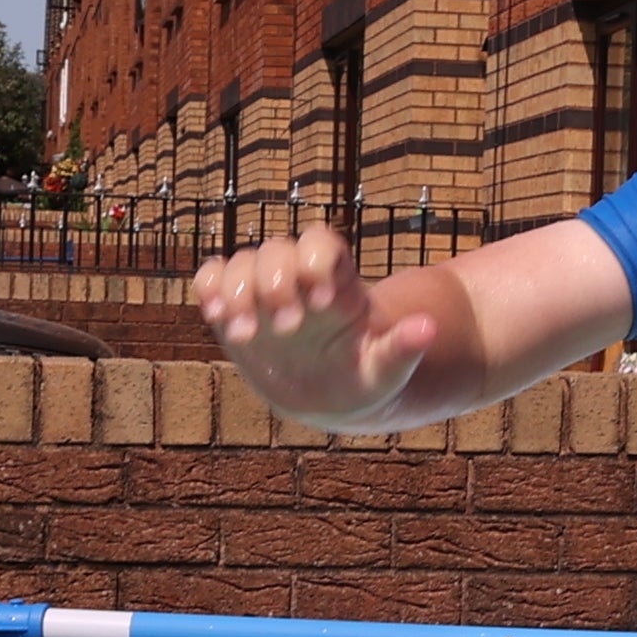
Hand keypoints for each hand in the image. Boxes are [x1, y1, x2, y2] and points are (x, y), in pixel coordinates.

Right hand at [191, 224, 435, 427]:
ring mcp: (265, 290)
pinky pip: (213, 280)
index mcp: (337, 282)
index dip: (317, 263)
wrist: (332, 392)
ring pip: (242, 263)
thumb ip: (402, 348)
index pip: (320, 244)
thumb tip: (429, 329)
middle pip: (277, 252)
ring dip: (238, 291)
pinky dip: (208, 290)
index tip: (323, 303)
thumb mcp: (386, 369)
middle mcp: (298, 277)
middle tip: (288, 330)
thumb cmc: (365, 376)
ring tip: (246, 334)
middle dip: (276, 284)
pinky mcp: (237, 306)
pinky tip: (215, 316)